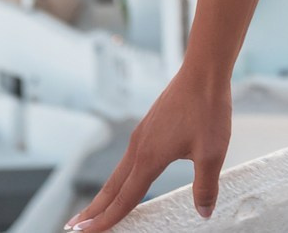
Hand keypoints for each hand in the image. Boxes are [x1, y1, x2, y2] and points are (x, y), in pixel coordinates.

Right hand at [68, 67, 229, 228]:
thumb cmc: (207, 109)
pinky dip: (119, 176)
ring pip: (118, 172)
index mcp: (148, 159)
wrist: (203, 71)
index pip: (123, 199)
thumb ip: (205, 187)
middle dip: (93, 211)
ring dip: (104, 194)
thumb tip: (204, 212)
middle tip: (74, 228)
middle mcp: (138, 148)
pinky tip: (127, 177)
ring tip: (94, 209)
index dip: (105, 221)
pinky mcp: (148, 126)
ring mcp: (141, 136)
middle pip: (111, 188)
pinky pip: (128, 159)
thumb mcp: (212, 154)